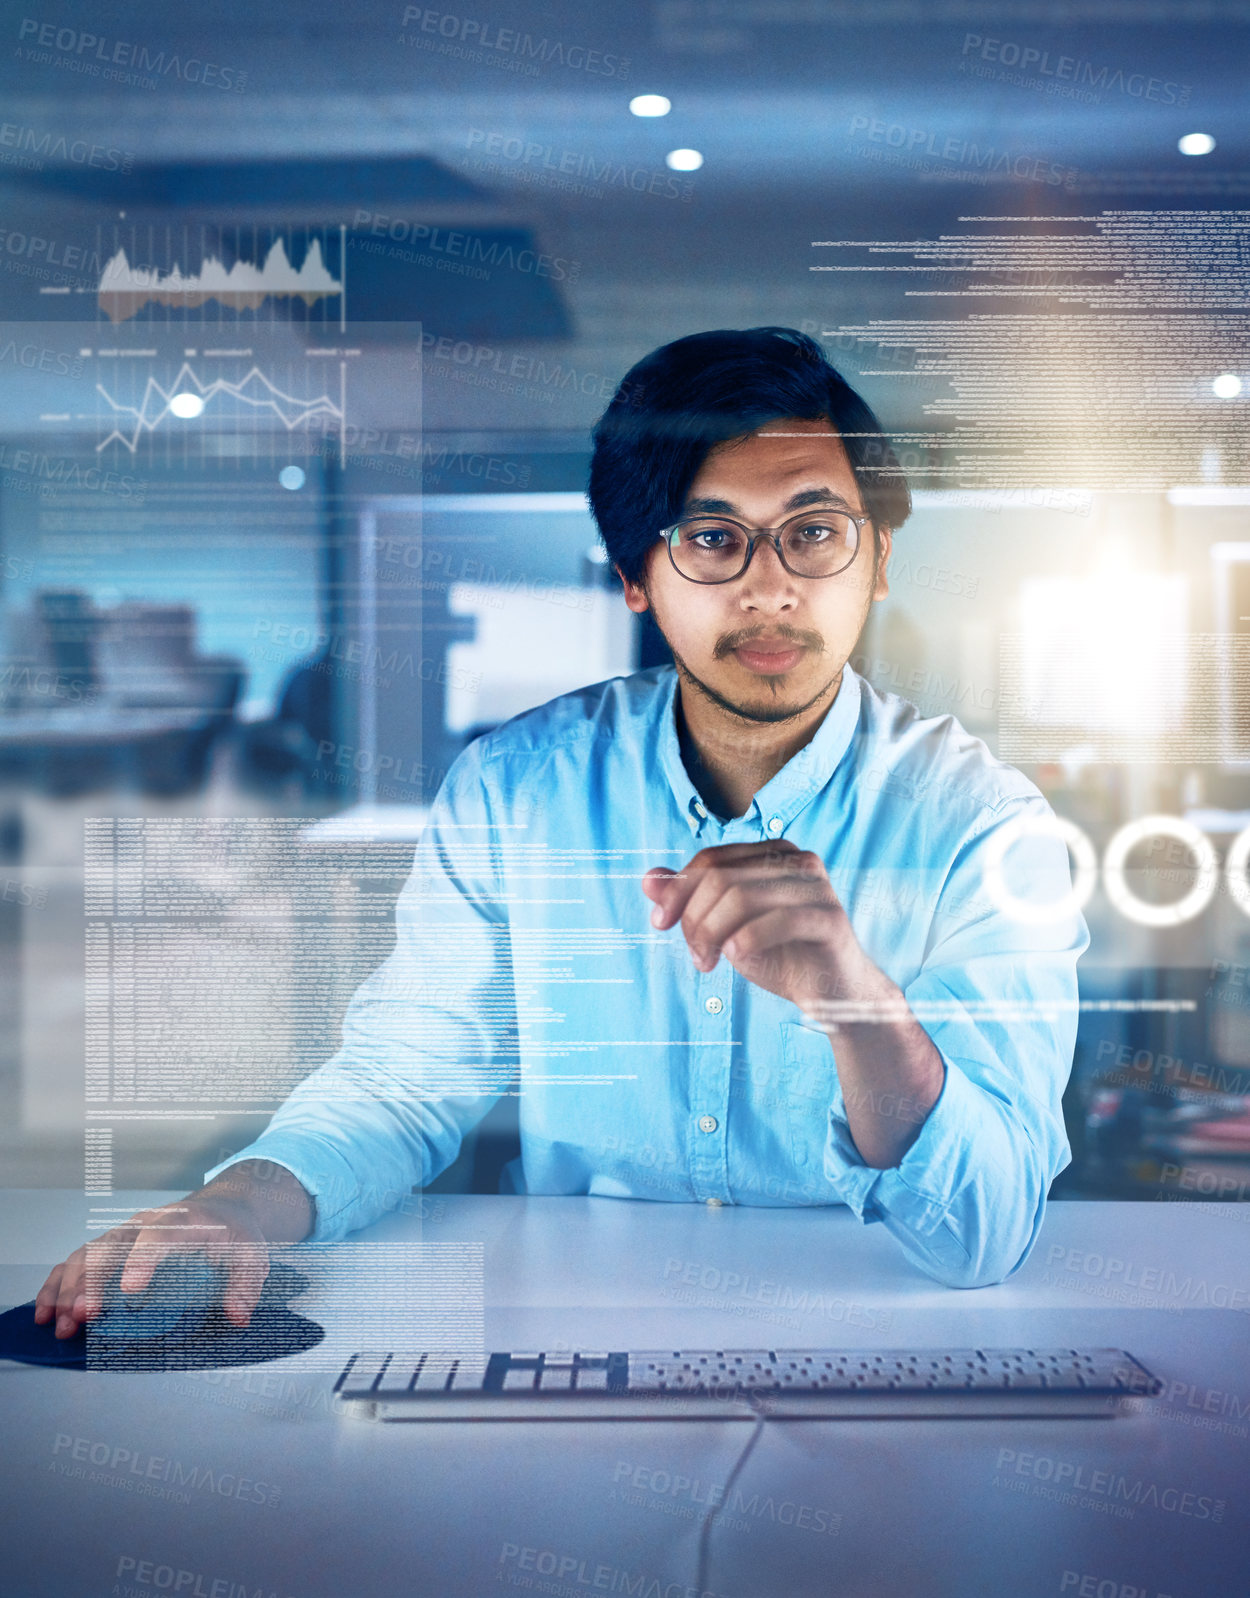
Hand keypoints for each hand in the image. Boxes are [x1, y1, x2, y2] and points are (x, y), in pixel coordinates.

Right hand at [33, 1192, 270, 1339]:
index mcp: (185, 1221)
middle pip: (112, 1247)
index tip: (130, 1288)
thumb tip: (238, 1315)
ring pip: (87, 1254)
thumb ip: (246, 1284)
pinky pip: (76, 1261)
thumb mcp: (253, 1254)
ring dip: (68, 1289)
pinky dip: (57, 1285)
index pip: (160, 1235)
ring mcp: (125, 1234)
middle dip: (93, 1283)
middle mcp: (148, 1223)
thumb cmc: (234, 1233)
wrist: (223, 1209)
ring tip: (60, 1323)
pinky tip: (45, 1311)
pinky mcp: (111, 1247)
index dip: (143, 1259)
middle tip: (84, 1317)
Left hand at [641, 840, 873, 1010]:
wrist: (834, 994)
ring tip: (708, 963)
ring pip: (741, 896)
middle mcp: (798, 860)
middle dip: (694, 918)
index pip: (710, 860)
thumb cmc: (780, 955)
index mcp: (773, 852)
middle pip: (721, 877)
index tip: (659, 924)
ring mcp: (818, 886)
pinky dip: (746, 941)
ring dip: (712, 934)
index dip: (677, 890)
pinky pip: (776, 921)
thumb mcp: (727, 927)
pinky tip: (735, 958)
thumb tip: (649, 879)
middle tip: (695, 955)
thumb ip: (691, 900)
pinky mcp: (830, 918)